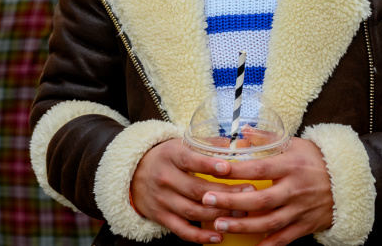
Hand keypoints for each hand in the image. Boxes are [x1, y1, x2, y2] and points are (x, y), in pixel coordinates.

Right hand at [131, 138, 251, 243]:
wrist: (132, 173)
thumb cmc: (166, 157)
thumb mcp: (180, 144)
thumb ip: (208, 145)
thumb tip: (240, 145)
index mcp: (171, 156)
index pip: (190, 161)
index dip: (209, 165)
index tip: (228, 168)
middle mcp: (165, 178)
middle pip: (197, 189)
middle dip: (225, 193)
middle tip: (248, 193)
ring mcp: (162, 200)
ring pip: (193, 211)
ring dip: (219, 214)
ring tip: (242, 213)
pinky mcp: (161, 217)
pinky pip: (182, 230)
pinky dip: (200, 236)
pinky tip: (218, 236)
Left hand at [200, 138, 333, 245]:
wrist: (349, 181)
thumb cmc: (316, 159)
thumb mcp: (294, 143)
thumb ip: (267, 138)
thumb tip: (242, 130)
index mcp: (291, 165)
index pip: (259, 168)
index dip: (237, 170)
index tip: (216, 170)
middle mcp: (295, 189)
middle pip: (260, 199)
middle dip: (231, 201)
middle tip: (206, 200)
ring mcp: (300, 209)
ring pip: (268, 222)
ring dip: (242, 225)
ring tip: (219, 224)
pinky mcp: (306, 225)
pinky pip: (284, 238)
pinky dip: (267, 245)